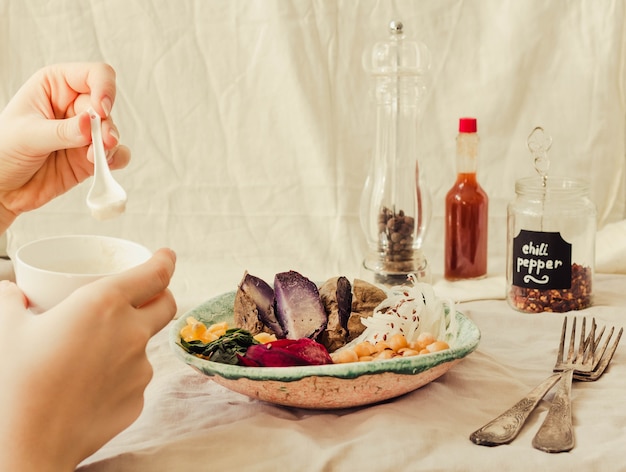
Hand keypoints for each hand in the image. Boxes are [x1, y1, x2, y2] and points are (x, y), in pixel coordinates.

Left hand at [0, 63, 129, 231]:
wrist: (3, 188)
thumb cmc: (3, 152)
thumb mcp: (27, 136)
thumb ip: (61, 131)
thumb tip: (90, 124)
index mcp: (55, 87)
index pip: (93, 75)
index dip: (103, 88)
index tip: (101, 110)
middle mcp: (74, 107)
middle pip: (105, 107)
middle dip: (105, 125)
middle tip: (102, 142)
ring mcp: (85, 133)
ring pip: (112, 131)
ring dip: (109, 145)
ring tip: (94, 158)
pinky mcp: (92, 156)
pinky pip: (116, 154)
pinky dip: (116, 160)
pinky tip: (105, 166)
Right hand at [0, 248, 176, 471]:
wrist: (28, 441)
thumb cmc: (17, 380)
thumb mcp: (9, 329)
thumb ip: (13, 302)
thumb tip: (9, 290)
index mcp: (105, 304)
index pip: (155, 274)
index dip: (165, 261)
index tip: (166, 256)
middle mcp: (132, 332)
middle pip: (166, 305)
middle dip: (161, 296)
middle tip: (144, 297)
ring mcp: (140, 367)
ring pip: (146, 346)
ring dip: (130, 343)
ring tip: (90, 357)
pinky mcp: (139, 397)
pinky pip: (134, 379)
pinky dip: (120, 377)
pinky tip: (91, 388)